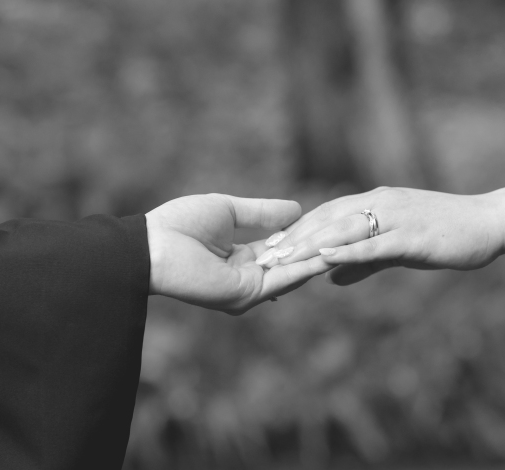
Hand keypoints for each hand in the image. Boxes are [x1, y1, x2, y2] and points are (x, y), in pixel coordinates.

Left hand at [145, 194, 334, 313]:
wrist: (154, 245)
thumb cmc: (182, 224)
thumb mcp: (231, 211)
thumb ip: (263, 213)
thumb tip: (298, 209)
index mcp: (239, 257)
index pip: (281, 248)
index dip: (304, 235)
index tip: (330, 223)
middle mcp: (246, 276)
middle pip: (290, 263)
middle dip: (317, 249)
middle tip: (350, 236)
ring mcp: (247, 289)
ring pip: (291, 274)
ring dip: (317, 259)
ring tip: (348, 245)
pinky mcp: (245, 295)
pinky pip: (281, 280)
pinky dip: (303, 269)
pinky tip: (326, 255)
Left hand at [260, 187, 504, 284]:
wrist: (488, 224)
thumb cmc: (443, 235)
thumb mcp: (396, 251)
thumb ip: (363, 263)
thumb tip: (330, 278)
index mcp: (374, 203)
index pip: (326, 215)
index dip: (297, 231)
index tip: (269, 248)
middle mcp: (379, 203)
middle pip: (327, 219)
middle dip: (293, 238)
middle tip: (263, 256)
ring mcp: (395, 217)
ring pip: (345, 228)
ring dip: (311, 243)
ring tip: (282, 258)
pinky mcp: (412, 235)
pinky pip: (375, 243)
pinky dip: (348, 250)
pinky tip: (326, 258)